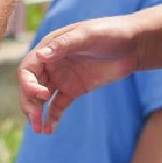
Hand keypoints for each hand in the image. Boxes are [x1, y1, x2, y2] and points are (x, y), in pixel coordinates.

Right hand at [18, 15, 140, 132]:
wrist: (133, 44)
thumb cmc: (109, 32)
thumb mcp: (87, 35)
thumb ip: (63, 45)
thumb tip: (40, 55)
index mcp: (50, 48)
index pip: (28, 69)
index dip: (29, 83)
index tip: (43, 94)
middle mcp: (52, 64)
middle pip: (30, 86)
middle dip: (29, 103)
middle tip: (34, 120)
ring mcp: (62, 78)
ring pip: (41, 98)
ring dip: (36, 113)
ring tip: (38, 129)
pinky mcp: (74, 90)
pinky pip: (57, 106)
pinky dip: (51, 118)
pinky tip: (48, 130)